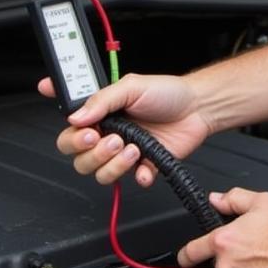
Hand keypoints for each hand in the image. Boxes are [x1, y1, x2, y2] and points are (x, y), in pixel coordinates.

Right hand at [38, 72, 212, 186]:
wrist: (197, 107)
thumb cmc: (166, 92)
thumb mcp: (131, 86)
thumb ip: (101, 100)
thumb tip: (76, 117)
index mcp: (100, 114)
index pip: (70, 129)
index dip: (69, 134)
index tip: (82, 129)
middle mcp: (108, 135)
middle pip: (79, 157)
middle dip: (90, 152)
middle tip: (109, 138)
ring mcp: (124, 152)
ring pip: (100, 173)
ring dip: (113, 164)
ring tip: (133, 147)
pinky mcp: (143, 166)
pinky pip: (130, 180)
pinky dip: (137, 175)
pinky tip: (146, 162)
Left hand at [177, 188, 267, 267]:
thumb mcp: (261, 202)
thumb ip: (233, 198)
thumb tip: (217, 199)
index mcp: (223, 240)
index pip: (191, 251)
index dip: (185, 254)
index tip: (184, 257)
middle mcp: (226, 264)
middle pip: (212, 263)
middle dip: (223, 255)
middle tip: (245, 245)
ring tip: (257, 257)